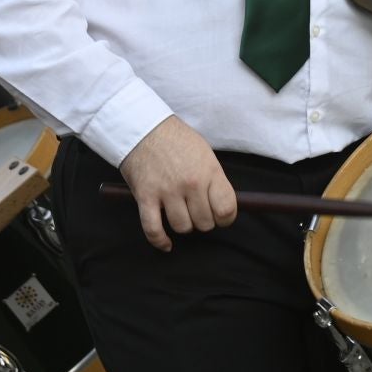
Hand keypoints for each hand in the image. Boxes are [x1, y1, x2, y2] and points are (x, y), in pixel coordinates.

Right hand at [117, 116, 237, 252]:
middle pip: (204, 222)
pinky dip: (160, 240)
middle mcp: (191, 183)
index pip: (226, 209)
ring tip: (180, 213)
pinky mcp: (146, 197)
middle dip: (202, 220)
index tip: (220, 216)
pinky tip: (166, 243)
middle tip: (196, 210)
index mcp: (209, 171)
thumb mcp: (204, 153)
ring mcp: (167, 191)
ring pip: (182, 228)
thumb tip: (222, 205)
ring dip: (183, 225)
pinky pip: (154, 230)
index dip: (225, 218)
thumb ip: (214, 179)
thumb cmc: (176, 139)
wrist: (144, 128)